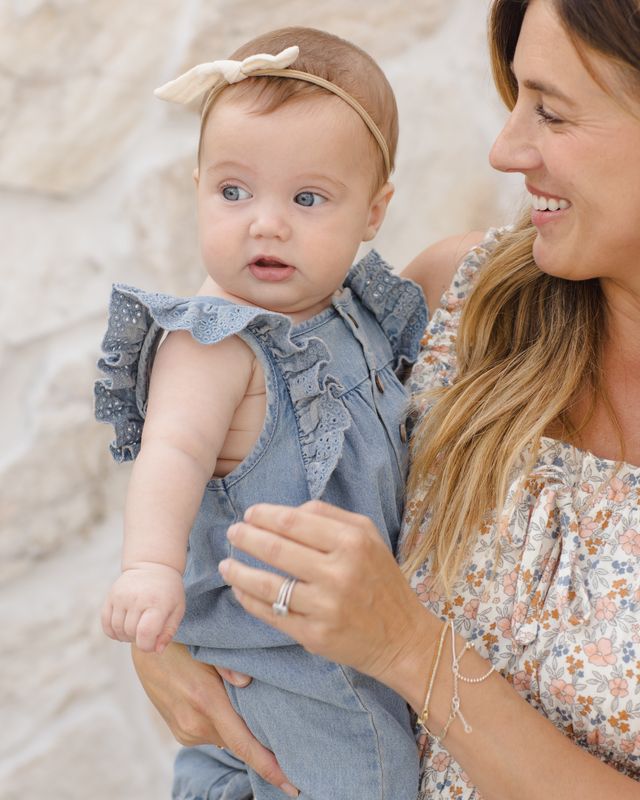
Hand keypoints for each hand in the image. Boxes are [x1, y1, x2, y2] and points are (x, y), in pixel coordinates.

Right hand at [102, 563, 184, 652]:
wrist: (154, 565)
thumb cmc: (169, 591)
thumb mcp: (177, 609)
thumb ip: (168, 632)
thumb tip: (156, 651)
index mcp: (157, 602)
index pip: (145, 634)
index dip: (147, 646)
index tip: (153, 643)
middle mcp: (136, 598)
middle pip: (130, 633)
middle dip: (138, 639)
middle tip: (147, 632)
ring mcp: (121, 596)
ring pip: (117, 630)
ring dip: (125, 636)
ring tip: (136, 629)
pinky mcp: (111, 596)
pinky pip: (106, 623)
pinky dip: (113, 631)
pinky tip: (123, 628)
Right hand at [132, 643, 298, 795]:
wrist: (143, 641)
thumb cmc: (181, 637)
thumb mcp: (208, 644)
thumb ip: (229, 665)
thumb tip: (247, 682)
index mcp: (206, 701)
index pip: (244, 745)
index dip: (270, 768)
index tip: (293, 785)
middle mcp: (195, 723)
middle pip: (239, 742)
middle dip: (262, 744)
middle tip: (288, 739)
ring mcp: (185, 730)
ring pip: (225, 737)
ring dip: (238, 728)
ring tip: (247, 702)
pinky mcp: (179, 731)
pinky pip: (211, 733)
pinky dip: (223, 724)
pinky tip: (224, 703)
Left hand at [219, 500, 435, 691]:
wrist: (402, 637)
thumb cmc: (380, 579)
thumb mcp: (367, 537)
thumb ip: (329, 517)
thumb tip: (286, 512)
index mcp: (352, 542)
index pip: (293, 522)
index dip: (264, 516)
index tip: (249, 514)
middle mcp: (338, 572)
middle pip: (276, 549)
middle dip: (246, 538)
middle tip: (232, 533)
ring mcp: (325, 606)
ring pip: (267, 584)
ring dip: (238, 571)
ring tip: (226, 564)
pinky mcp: (314, 635)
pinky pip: (270, 613)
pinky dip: (248, 599)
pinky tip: (239, 590)